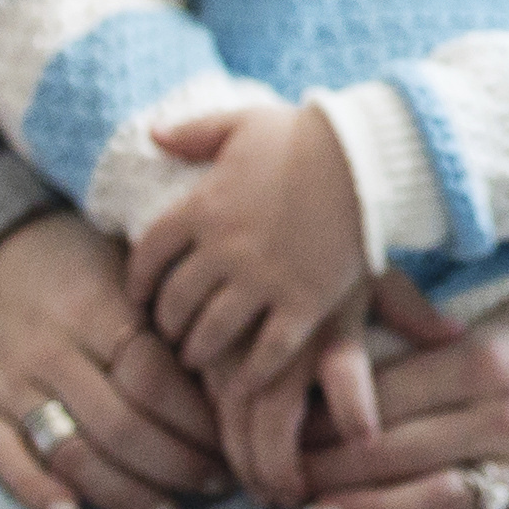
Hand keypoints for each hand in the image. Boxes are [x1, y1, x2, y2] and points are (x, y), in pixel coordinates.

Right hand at [0, 204, 226, 508]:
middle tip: (221, 486)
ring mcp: (12, 379)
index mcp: (97, 307)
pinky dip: (34, 491)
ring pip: (72, 452)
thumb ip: (177, 322)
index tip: (237, 443)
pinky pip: (3, 457)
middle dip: (178, 466)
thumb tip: (247, 381)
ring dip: (127, 495)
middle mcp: (51, 347)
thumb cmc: (94, 267)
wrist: (2, 249)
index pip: (156, 379)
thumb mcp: (137, 275)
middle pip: (120, 425)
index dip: (201, 422)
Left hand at [128, 103, 380, 501]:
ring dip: (198, 350)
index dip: (140, 281)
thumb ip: (194, 132)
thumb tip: (154, 133)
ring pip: (211, 331)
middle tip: (171, 333)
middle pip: (176, 300)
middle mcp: (223, 248)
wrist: (368, 156)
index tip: (142, 296)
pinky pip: (266, 352)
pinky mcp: (303, 303)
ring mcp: (262, 279)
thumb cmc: (307, 135)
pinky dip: (249, 374)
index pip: (149, 254)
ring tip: (198, 358)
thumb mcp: (242, 122)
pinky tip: (241, 385)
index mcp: (202, 206)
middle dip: (168, 322)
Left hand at [295, 276, 508, 508]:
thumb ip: (438, 339)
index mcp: (485, 358)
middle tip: (267, 478)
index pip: (377, 393)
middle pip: (389, 446)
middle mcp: (504, 413)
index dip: (318, 413)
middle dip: (320, 464)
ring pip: (430, 493)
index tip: (274, 425)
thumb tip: (354, 369)